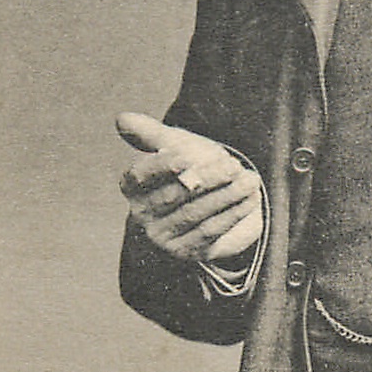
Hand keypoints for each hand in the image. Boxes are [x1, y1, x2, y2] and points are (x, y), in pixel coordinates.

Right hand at [117, 111, 263, 264]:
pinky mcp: (186, 252)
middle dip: (207, 178)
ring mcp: (162, 237)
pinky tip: (250, 199)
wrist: (217, 199)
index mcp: (131, 187)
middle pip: (173, 195)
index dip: (162, 166)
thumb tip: (122, 119)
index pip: (140, 176)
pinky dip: (232, 214)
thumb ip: (150, 133)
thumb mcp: (173, 145)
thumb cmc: (191, 166)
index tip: (186, 156)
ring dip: (226, 196)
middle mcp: (141, 215)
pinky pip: (210, 232)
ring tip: (250, 180)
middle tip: (234, 166)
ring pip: (195, 213)